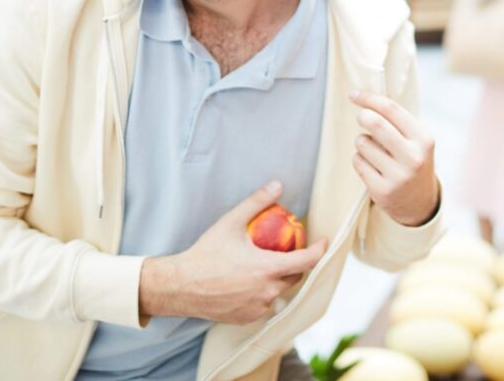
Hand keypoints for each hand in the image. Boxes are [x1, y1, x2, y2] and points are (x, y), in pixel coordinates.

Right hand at [138, 181, 326, 323]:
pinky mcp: (247, 318)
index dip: (319, 250)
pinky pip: (264, 304)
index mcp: (268, 269)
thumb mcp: (230, 222)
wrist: (180, 286)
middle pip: (295, 277)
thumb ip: (256, 202)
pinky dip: (263, 293)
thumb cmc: (206, 253)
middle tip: (287, 250)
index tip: (322, 242)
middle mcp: (267, 292)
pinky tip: (250, 282)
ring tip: (266, 265)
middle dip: (297, 264)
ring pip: (278, 291)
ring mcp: (258, 307)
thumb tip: (277, 185)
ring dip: (278, 279)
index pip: (307, 261)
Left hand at [349, 91, 439, 226]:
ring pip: (362, 143)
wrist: (420, 202)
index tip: (353, 94)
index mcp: (423, 139)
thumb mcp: (415, 140)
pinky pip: (357, 161)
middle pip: (376, 123)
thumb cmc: (412, 160)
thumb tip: (364, 95)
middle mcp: (413, 157)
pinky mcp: (382, 191)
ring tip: (374, 151)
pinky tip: (372, 166)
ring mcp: (398, 176)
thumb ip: (395, 120)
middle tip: (362, 117)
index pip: (392, 109)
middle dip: (363, 116)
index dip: (369, 98)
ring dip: (362, 142)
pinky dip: (359, 159)